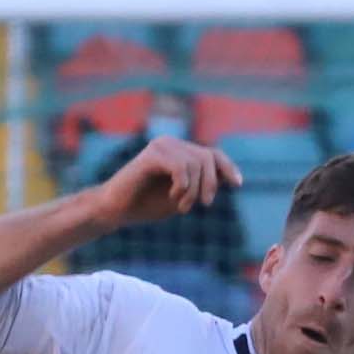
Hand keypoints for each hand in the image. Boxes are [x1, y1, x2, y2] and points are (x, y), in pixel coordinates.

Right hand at [98, 134, 239, 227]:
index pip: (212, 154)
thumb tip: (225, 178)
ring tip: (181, 207)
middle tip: (203, 205)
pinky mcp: (151, 154)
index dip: (227, 167)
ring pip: (196, 164)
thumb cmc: (146, 205)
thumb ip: (200, 185)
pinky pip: (181, 167)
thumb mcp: (181, 196)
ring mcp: (161, 146)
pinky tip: (173, 197)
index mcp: (179, 151)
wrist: (116, 210)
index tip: (237, 184)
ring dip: (193, 191)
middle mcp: (171, 143)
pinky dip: (183, 186)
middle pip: (207, 158)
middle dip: (211, 184)